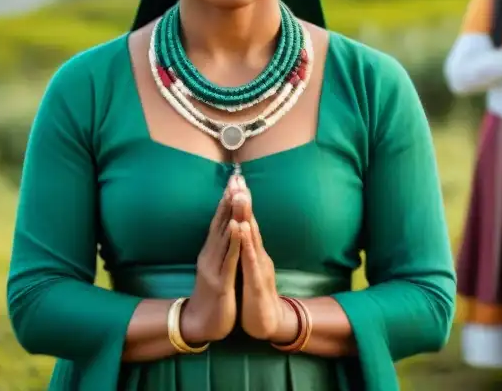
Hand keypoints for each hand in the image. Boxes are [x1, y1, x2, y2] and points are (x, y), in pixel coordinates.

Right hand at [179, 176, 241, 344]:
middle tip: (236, 178)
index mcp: (210, 251)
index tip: (235, 179)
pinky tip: (239, 227)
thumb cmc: (211, 296)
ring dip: (232, 214)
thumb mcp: (215, 268)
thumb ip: (219, 249)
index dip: (227, 199)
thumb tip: (225, 229)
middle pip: (221, 222)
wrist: (199, 324)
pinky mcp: (220, 282)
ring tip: (238, 193)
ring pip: (225, 236)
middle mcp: (210, 254)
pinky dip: (235, 241)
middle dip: (229, 199)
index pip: (220, 220)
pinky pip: (229, 259)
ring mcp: (213, 267)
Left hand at [232, 183, 291, 342]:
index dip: (239, 202)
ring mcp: (259, 267)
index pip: (246, 221)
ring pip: (253, 238)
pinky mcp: (258, 283)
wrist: (267, 322)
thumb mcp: (247, 267)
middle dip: (244, 201)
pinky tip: (244, 232)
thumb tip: (239, 229)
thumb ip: (245, 248)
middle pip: (250, 223)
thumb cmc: (254, 294)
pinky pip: (252, 261)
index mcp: (253, 251)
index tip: (233, 180)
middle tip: (239, 178)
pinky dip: (247, 245)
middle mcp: (258, 254)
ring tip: (241, 197)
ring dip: (247, 217)